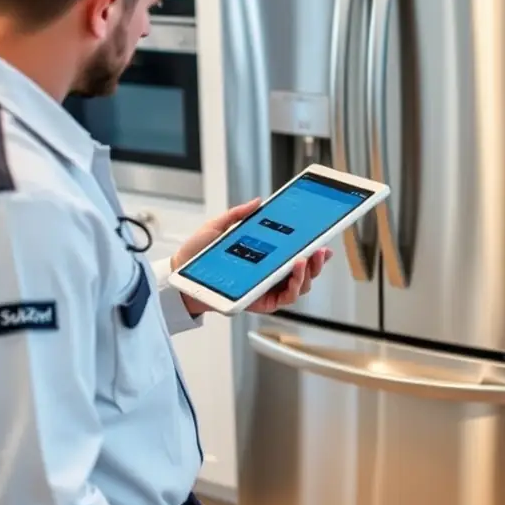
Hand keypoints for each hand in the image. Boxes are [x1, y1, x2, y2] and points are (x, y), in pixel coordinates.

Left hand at [171, 199, 332, 316]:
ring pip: (300, 286)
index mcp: (265, 258)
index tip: (323, 238)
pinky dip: (295, 285)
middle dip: (318, 261)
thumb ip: (239, 213)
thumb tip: (257, 201)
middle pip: (304, 272)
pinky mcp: (261, 302)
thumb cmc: (198, 254)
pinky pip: (285, 298)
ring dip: (309, 272)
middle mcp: (270, 275)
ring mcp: (267, 290)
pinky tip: (295, 269)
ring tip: (306, 257)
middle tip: (321, 248)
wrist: (181, 274)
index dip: (313, 249)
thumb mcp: (218, 226)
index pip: (295, 254)